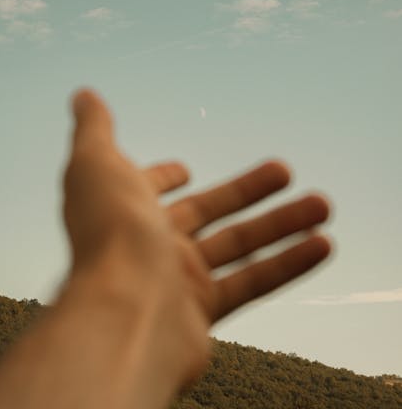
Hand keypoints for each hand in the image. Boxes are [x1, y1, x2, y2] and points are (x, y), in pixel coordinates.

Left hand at [62, 88, 331, 385]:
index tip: (182, 170)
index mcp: (124, 209)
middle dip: (246, 191)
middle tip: (285, 170)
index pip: (146, 190)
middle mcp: (149, 244)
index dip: (160, 178)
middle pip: (207, 212)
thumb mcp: (96, 164)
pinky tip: (323, 245)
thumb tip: (83, 94)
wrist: (123, 314)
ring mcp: (175, 279)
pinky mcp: (203, 311)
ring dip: (281, 224)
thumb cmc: (108, 233)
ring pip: (238, 245)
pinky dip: (287, 264)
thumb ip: (94, 129)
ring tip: (324, 204)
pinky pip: (252, 282)